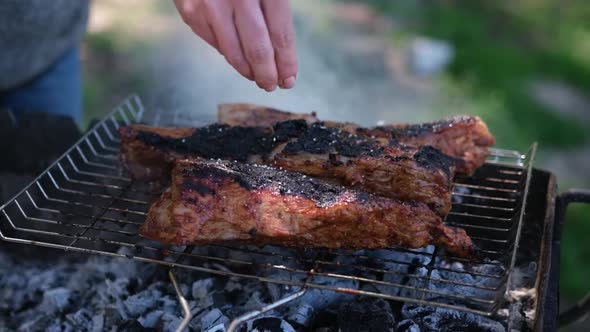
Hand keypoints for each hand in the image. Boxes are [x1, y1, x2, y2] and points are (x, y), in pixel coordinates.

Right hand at [174, 0, 297, 91]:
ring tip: (256, 77)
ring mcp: (210, 4)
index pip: (281, 34)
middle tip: (272, 85)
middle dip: (268, 73)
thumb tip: (283, 52)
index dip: (287, 62)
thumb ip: (277, 7)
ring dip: (247, 70)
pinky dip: (226, 52)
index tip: (290, 79)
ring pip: (232, 52)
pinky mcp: (190, 9)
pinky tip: (236, 56)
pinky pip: (212, 41)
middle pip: (258, 49)